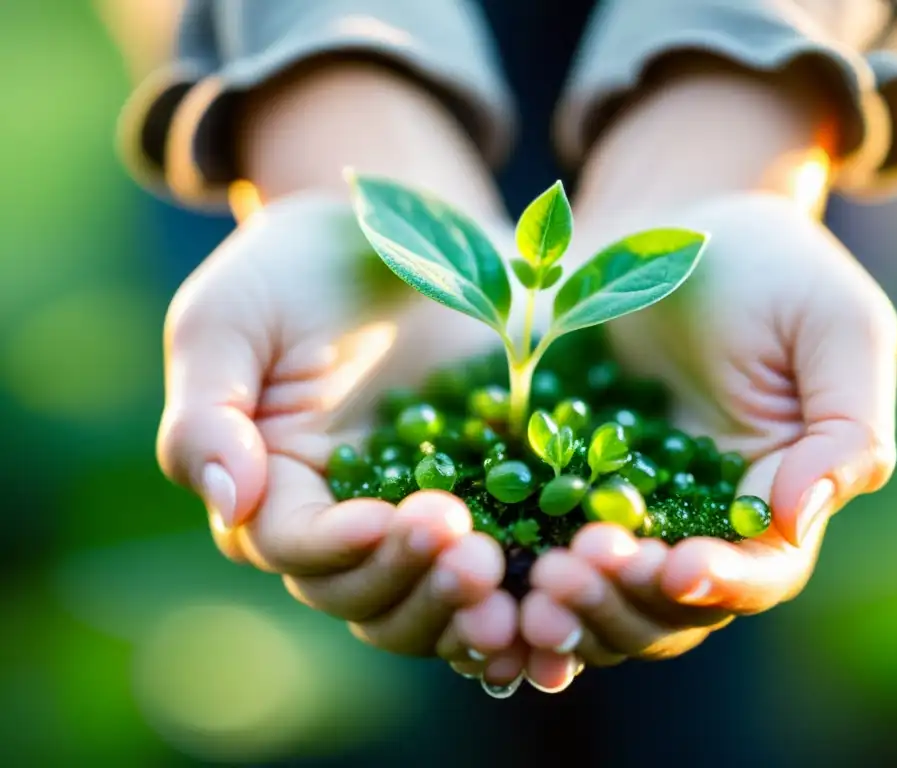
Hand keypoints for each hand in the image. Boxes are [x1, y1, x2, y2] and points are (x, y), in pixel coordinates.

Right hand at [157, 192, 520, 674]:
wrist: (393, 223)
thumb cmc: (294, 266)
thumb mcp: (230, 318)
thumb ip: (208, 412)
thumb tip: (229, 500)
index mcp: (276, 488)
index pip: (296, 545)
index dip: (339, 547)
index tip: (388, 519)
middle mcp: (346, 520)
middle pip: (366, 594)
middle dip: (415, 582)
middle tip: (471, 552)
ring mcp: (422, 514)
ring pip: (432, 600)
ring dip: (469, 607)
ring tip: (512, 578)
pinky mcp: (489, 496)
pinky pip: (507, 565)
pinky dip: (526, 593)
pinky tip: (560, 587)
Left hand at [521, 192, 896, 675]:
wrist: (670, 225)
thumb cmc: (770, 267)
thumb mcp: (835, 327)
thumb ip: (845, 427)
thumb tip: (796, 518)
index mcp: (777, 496)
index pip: (763, 572)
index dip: (723, 584)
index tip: (675, 569)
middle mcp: (703, 522)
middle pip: (671, 605)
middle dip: (624, 602)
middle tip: (571, 575)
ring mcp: (628, 509)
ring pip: (604, 594)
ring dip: (571, 603)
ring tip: (530, 581)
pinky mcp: (563, 485)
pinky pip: (541, 542)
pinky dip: (520, 567)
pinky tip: (487, 562)